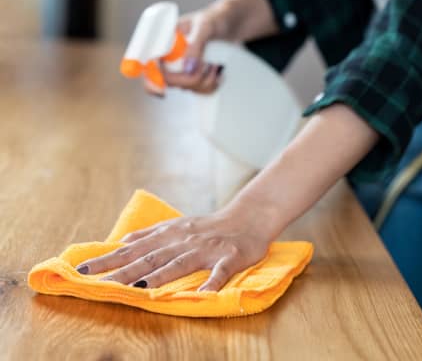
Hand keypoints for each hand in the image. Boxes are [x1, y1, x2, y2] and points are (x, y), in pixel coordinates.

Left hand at [75, 213, 271, 291]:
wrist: (248, 217)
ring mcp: (208, 248)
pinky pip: (221, 272)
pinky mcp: (231, 256)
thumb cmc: (209, 226)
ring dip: (160, 275)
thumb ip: (149, 235)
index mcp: (170, 234)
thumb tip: (119, 244)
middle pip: (152, 257)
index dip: (109, 259)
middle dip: (124, 270)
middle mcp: (185, 240)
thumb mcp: (176, 225)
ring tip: (139, 288)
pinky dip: (213, 282)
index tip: (83, 271)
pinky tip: (204, 295)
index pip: (134, 248)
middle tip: (99, 282)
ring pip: (181, 263)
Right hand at [143, 1, 231, 96]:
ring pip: (187, 87)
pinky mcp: (195, 76)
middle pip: (169, 81)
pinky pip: (200, 90)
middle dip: (191, 79)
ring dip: (206, 80)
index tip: (161, 91)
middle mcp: (169, 56)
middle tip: (210, 66)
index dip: (151, 81)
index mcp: (163, 40)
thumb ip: (196, 45)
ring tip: (216, 64)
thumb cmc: (215, 18)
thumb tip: (188, 69)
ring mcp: (182, 68)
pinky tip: (219, 72)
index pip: (148, 64)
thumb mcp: (205, 26)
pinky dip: (212, 85)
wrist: (231, 24)